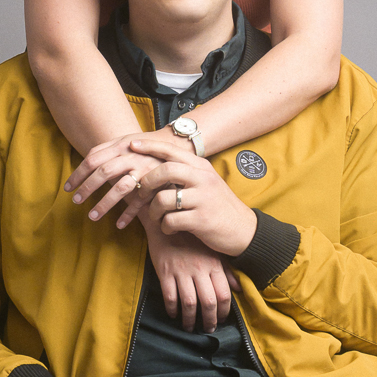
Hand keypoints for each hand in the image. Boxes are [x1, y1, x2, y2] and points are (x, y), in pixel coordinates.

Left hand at [65, 130, 188, 224]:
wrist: (178, 148)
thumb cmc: (147, 148)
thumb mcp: (127, 143)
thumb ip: (107, 150)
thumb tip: (84, 162)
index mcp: (120, 146)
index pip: (92, 159)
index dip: (78, 174)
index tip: (67, 188)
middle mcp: (131, 156)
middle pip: (104, 172)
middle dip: (88, 188)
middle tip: (76, 202)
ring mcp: (144, 170)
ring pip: (120, 188)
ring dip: (104, 204)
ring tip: (92, 217)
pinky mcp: (156, 184)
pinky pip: (139, 201)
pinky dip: (128, 214)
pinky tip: (119, 225)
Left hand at [142, 156, 256, 257]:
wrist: (244, 230)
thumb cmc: (219, 206)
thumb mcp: (207, 183)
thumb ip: (186, 173)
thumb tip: (156, 165)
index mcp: (202, 167)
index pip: (172, 151)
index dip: (149, 147)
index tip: (131, 145)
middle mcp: (203, 179)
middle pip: (164, 171)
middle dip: (146, 182)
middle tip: (141, 193)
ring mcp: (203, 199)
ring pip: (163, 199)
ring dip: (153, 211)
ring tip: (157, 217)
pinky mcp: (201, 220)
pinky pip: (170, 221)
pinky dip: (165, 227)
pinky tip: (170, 229)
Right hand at [144, 221, 236, 329]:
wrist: (167, 223)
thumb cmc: (192, 238)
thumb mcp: (212, 251)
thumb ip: (226, 270)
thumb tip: (238, 288)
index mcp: (214, 265)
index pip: (224, 294)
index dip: (224, 311)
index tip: (222, 319)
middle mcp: (200, 269)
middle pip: (208, 302)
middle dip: (209, 320)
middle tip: (208, 329)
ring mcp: (181, 271)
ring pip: (189, 303)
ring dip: (190, 319)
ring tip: (190, 327)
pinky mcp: (165, 272)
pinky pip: (170, 296)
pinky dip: (172, 309)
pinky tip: (174, 314)